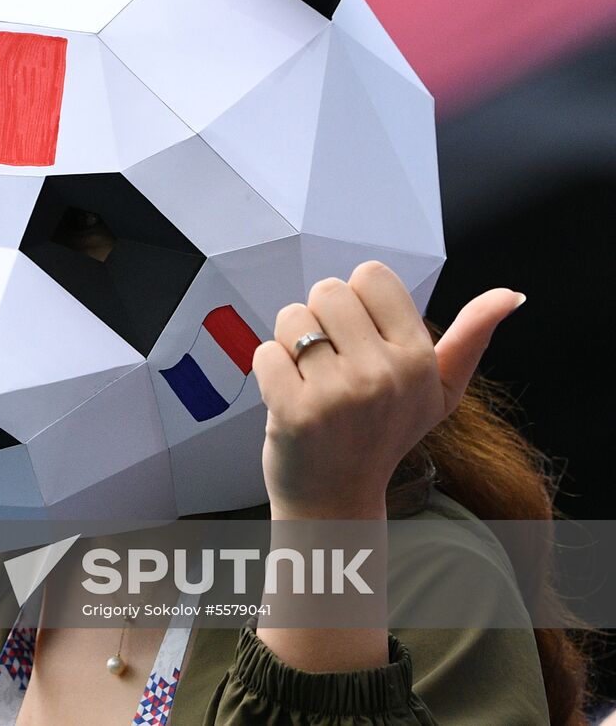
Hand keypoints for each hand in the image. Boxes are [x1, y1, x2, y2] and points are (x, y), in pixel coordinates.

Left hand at [252, 261, 523, 520]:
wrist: (337, 500)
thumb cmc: (385, 434)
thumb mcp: (439, 391)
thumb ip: (471, 337)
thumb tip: (510, 294)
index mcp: (419, 359)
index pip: (371, 275)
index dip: (356, 301)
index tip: (360, 339)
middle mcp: (384, 375)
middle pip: (328, 290)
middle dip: (320, 320)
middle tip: (332, 364)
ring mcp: (339, 395)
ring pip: (292, 318)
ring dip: (291, 345)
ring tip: (312, 382)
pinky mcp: (296, 411)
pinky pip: (265, 352)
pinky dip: (269, 370)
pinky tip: (291, 398)